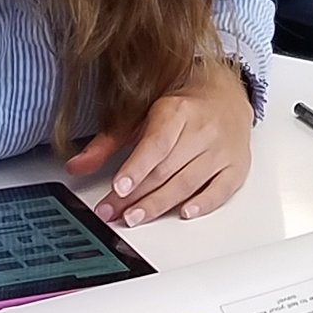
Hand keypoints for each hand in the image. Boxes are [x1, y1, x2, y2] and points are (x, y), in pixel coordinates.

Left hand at [66, 58, 252, 223]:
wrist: (227, 94)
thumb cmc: (182, 106)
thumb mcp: (142, 115)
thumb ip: (108, 141)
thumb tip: (76, 166)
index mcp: (178, 111)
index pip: (156, 144)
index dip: (136, 168)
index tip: (118, 188)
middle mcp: (203, 129)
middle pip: (166, 169)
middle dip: (136, 195)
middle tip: (112, 212)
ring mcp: (222, 150)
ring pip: (189, 183)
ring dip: (159, 205)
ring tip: (134, 217)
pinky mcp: (236, 167)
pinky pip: (221, 190)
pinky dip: (203, 204)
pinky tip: (184, 213)